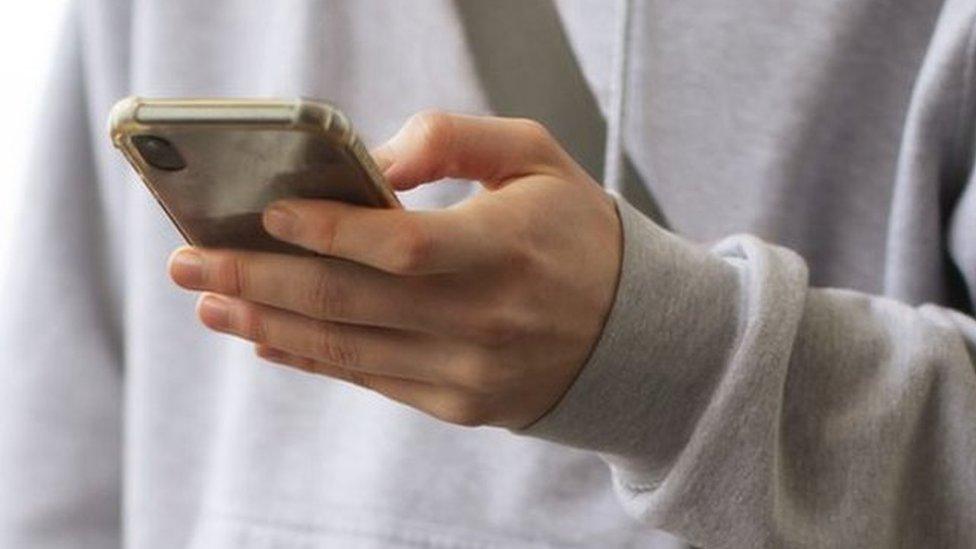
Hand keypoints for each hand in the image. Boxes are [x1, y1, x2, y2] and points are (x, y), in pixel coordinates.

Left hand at [168, 111, 621, 428]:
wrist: (636, 333)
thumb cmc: (578, 232)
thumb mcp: (536, 156)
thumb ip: (454, 139)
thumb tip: (369, 164)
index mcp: (507, 249)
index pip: (403, 247)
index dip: (329, 231)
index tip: (266, 213)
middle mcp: (486, 321)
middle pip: (352, 305)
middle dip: (258, 283)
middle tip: (190, 265)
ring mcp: (470, 373)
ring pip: (349, 352)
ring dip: (269, 327)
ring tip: (209, 305)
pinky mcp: (459, 404)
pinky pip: (371, 381)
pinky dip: (314, 359)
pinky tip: (268, 340)